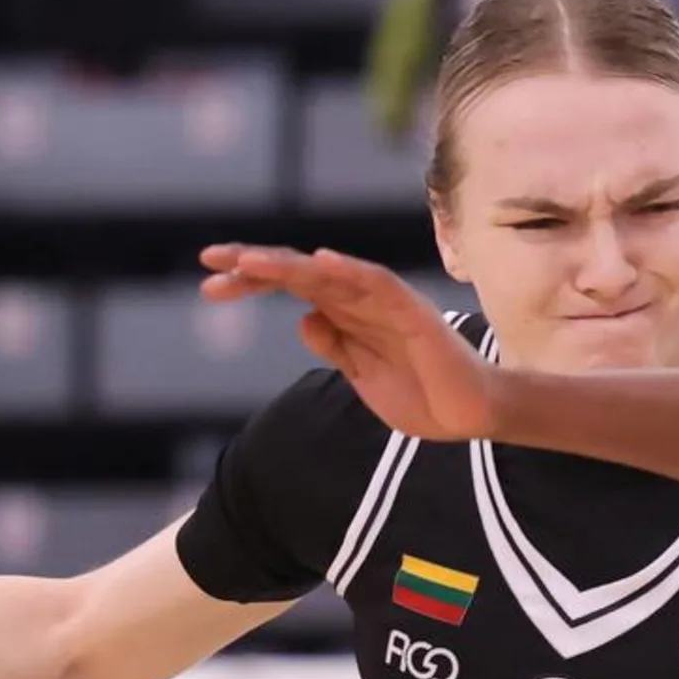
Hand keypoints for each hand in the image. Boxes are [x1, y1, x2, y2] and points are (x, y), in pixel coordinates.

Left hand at [199, 244, 494, 440]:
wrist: (470, 417)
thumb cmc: (422, 397)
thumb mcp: (363, 377)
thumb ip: (335, 347)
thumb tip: (303, 319)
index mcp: (346, 316)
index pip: (291, 288)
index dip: (250, 283)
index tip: (208, 287)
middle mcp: (361, 301)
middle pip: (300, 273)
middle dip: (253, 266)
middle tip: (209, 261)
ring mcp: (386, 304)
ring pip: (330, 274)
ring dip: (287, 266)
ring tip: (247, 262)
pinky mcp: (412, 313)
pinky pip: (378, 284)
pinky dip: (351, 270)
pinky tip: (320, 261)